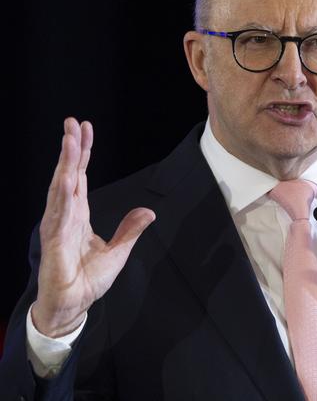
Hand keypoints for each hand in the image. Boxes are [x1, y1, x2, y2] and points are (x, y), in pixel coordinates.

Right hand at [32, 117, 155, 337]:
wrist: (73, 306)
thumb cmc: (88, 280)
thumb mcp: (118, 251)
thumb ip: (130, 230)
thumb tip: (149, 211)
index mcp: (78, 214)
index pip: (80, 177)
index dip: (83, 154)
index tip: (84, 129)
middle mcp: (65, 215)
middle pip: (68, 175)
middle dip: (71, 148)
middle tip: (72, 122)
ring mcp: (58, 226)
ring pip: (61, 188)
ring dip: (66, 163)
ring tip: (69, 139)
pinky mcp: (54, 242)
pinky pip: (59, 214)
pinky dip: (62, 195)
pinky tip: (66, 177)